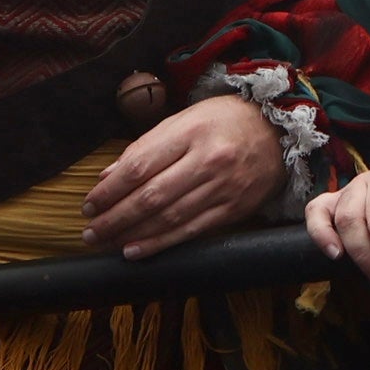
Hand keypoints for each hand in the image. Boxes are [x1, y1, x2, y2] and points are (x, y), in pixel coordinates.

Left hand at [83, 92, 281, 258]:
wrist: (280, 132)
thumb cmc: (226, 121)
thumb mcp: (185, 119)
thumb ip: (146, 146)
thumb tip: (108, 176)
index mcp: (192, 131)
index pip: (140, 166)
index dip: (109, 191)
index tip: (89, 204)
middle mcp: (208, 160)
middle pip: (151, 196)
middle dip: (114, 218)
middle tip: (90, 232)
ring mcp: (223, 187)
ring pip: (168, 218)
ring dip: (132, 234)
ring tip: (106, 242)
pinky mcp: (234, 209)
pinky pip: (191, 231)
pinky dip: (160, 244)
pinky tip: (136, 250)